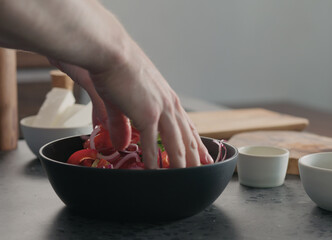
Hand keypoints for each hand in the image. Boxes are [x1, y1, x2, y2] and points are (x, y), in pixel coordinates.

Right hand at [49, 48, 213, 168]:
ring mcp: (161, 111)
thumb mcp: (124, 100)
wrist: (111, 52)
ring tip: (184, 180)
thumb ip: (123, 124)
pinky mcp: (147, 114)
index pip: (188, 126)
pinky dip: (154, 160)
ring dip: (180, 164)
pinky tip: (155, 173)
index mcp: (168, 99)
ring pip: (176, 144)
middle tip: (201, 173)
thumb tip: (122, 143)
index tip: (203, 156)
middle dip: (195, 158)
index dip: (197, 143)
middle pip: (187, 137)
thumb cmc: (117, 69)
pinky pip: (153, 144)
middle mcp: (170, 105)